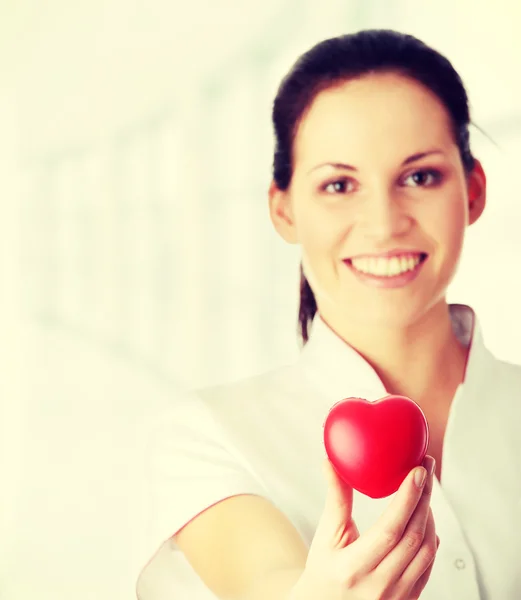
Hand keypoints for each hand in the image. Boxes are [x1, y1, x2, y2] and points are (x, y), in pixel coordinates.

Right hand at [295, 455, 437, 599]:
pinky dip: (431, 541)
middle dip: (424, 499)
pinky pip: (428, 568)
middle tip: (425, 471)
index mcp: (353, 568)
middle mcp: (377, 587)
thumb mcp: (325, 535)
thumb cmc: (323, 569)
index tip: (417, 472)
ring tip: (424, 493)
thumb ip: (335, 499)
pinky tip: (426, 522)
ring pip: (426, 552)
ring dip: (430, 518)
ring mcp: (396, 598)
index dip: (408, 498)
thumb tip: (330, 464)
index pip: (390, 529)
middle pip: (413, 537)